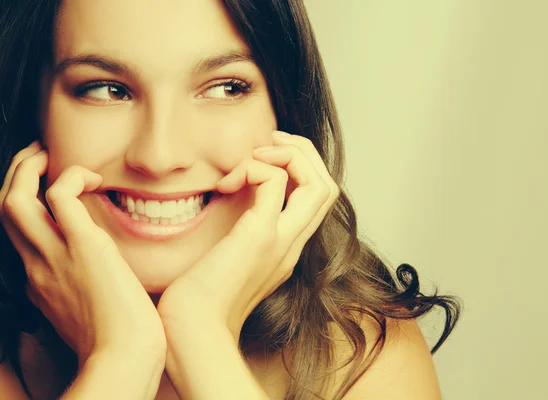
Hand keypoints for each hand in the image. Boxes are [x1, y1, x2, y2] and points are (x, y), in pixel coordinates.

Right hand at [0, 141, 165, 365]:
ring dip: (28, 169)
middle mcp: (36, 266)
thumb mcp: (84, 311)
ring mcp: (54, 256)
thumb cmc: (117, 337)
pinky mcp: (83, 245)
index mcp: (38, 281)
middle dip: (15, 176)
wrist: (125, 355)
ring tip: (50, 155)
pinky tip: (93, 178)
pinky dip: (71, 176)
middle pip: (4, 211)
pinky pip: (60, 196)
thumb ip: (79, 289)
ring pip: (14, 200)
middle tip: (38, 157)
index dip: (26, 205)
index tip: (45, 189)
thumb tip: (96, 274)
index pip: (17, 234)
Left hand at [156, 130, 339, 338]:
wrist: (191, 332)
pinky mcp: (259, 237)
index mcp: (286, 249)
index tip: (266, 158)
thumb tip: (229, 204)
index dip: (301, 169)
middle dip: (304, 153)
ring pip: (320, 184)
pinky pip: (275, 183)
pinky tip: (228, 182)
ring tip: (257, 153)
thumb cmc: (200, 300)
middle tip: (271, 142)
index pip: (318, 200)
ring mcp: (281, 241)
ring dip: (291, 155)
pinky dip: (258, 167)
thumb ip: (239, 237)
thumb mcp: (228, 263)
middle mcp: (292, 245)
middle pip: (329, 187)